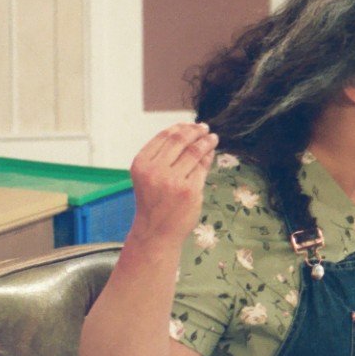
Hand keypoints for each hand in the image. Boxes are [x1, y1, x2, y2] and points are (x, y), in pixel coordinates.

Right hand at [128, 123, 217, 245]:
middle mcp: (155, 170)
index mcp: (141, 164)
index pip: (164, 136)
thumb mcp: (148, 176)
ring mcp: (173, 181)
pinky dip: (208, 157)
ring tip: (212, 137)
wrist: (156, 231)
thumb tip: (188, 130)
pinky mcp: (190, 190)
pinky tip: (211, 153)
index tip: (190, 124)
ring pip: (194, 152)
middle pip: (180, 141)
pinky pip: (202, 167)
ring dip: (206, 142)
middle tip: (204, 127)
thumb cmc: (153, 201)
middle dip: (195, 131)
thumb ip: (163, 155)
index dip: (180, 127)